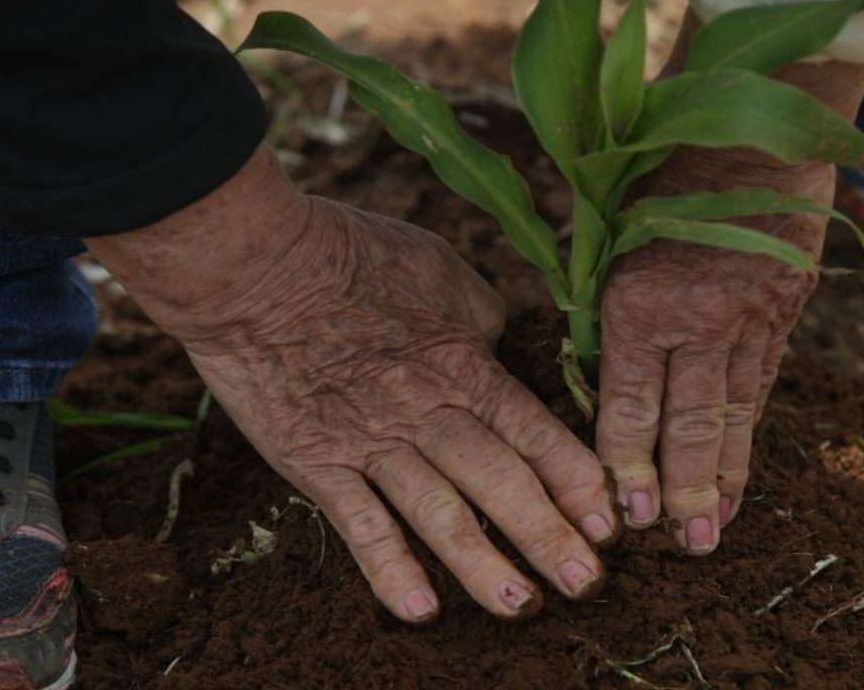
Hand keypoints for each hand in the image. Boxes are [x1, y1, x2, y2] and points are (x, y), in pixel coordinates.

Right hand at [86, 148, 616, 622]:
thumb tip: (500, 343)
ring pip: (439, 512)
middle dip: (547, 535)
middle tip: (585, 582)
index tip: (607, 522)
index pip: (533, 431)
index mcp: (462, 364)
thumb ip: (479, 313)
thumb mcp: (438, 266)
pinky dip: (389, 568)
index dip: (574, 480)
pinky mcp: (316, 462)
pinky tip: (419, 609)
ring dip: (482, 564)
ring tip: (519, 607)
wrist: (257, 265)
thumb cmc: (351, 254)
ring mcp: (371, 441)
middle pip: (499, 481)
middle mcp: (427, 410)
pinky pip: (358, 524)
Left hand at [598, 197, 826, 552]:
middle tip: (682, 544)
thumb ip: (602, 305)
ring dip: (727, 477)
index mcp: (641, 301)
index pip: (631, 405)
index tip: (628, 513)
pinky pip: (763, 385)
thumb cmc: (660, 171)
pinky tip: (746, 470)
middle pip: (690, 424)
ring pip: (735, 414)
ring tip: (717, 528)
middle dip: (684, 488)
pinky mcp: (785, 312)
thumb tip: (590, 373)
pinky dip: (753, 432)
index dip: (628, 464)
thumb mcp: (609, 232)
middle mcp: (698, 320)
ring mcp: (750, 319)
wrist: (753, 125)